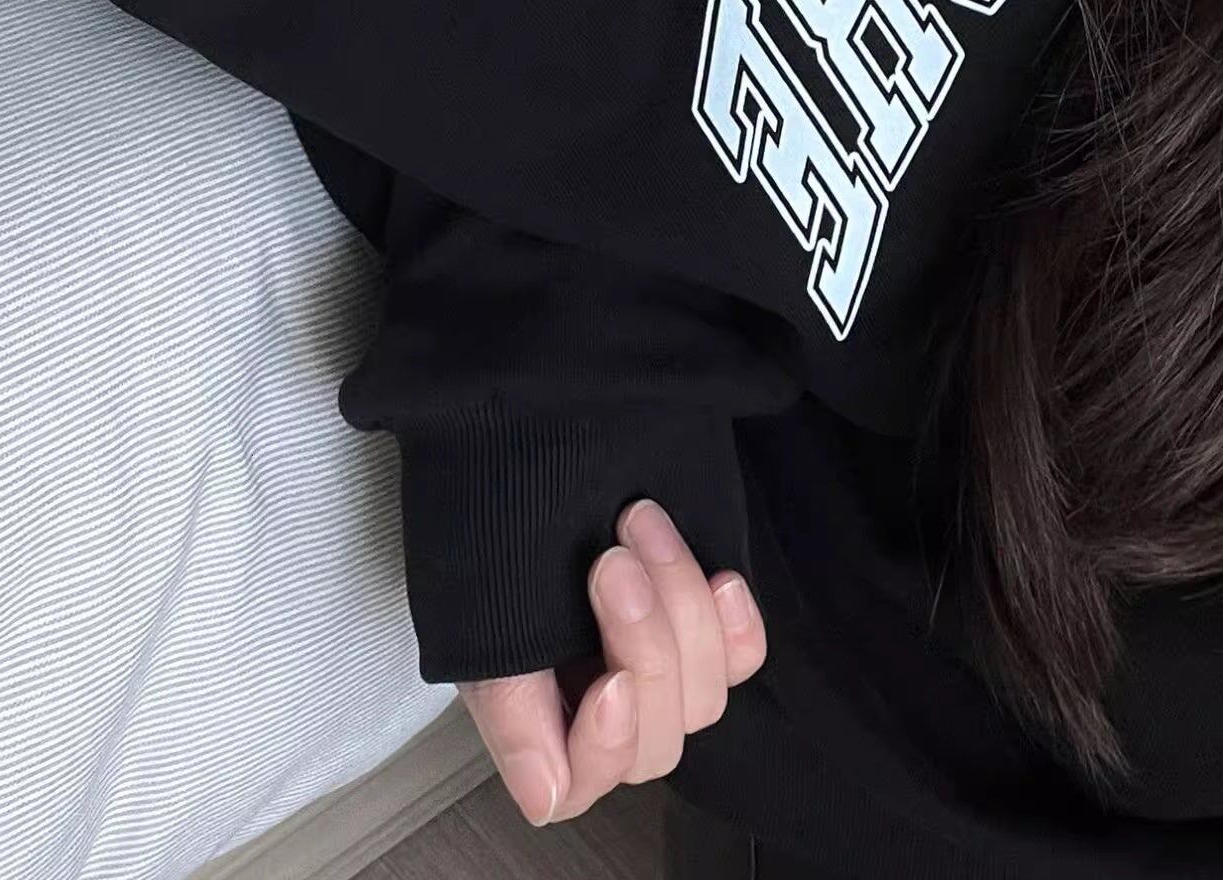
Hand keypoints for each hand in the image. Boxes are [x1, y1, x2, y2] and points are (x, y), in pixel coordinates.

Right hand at [456, 498, 767, 826]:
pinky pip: (742, 658)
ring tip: (641, 524)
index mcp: (533, 711)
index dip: (604, 746)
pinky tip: (721, 580)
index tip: (612, 681)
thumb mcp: (480, 603)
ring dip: (679, 607)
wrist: (539, 426)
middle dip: (643, 644)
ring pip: (702, 696)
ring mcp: (658, 664)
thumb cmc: (501, 507)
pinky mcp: (702, 625)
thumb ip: (509, 700)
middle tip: (615, 561)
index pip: (578, 786)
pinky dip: (736, 625)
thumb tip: (546, 797)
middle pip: (654, 742)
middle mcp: (598, 700)